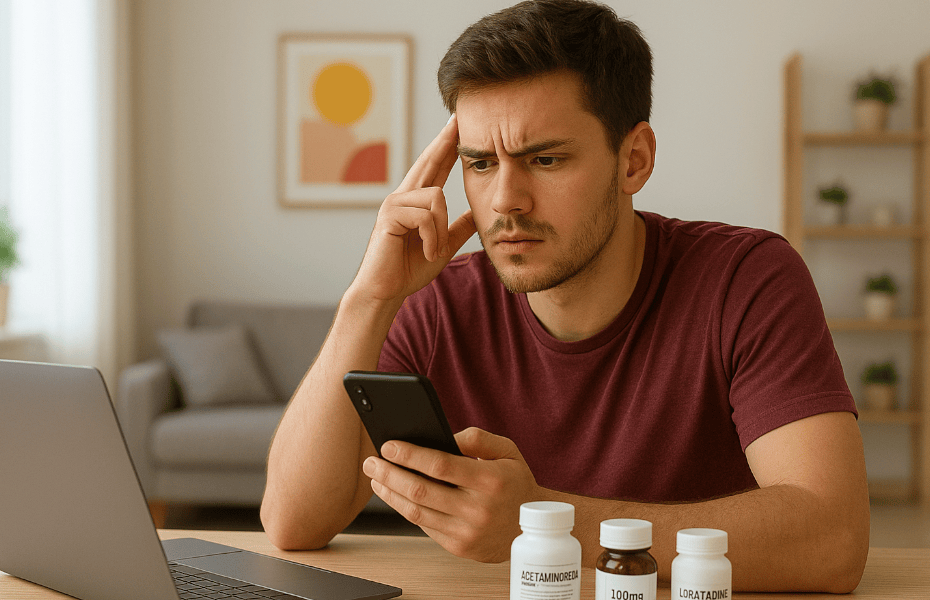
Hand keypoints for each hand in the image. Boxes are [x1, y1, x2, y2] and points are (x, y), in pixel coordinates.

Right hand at [352, 114, 476, 305]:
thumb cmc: (408, 270)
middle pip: (429, 161)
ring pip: (437, 198)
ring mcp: (394, 204)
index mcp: (415, 202)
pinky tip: (426, 251)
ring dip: (440, 231)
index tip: (458, 125)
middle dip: (445, 141)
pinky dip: (432, 238)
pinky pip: (426, 216)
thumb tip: (478, 211)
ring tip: (432, 250)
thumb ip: (458, 228)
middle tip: (458, 118)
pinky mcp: (390, 215)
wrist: (385, 291)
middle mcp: (402, 196)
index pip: (434, 167)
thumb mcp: (442, 246)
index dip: (446, 146)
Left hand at [362, 427, 539, 562]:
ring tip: (376, 478)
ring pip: (416, 512)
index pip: (439, 466)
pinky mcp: (459, 547)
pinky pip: (424, 526)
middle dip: (389, 474)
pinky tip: (395, 495)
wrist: (531, 527)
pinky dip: (404, 509)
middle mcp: (478, 509)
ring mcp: (467, 532)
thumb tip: (444, 436)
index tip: (388, 446)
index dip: (409, 455)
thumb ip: (477, 438)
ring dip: (390, 493)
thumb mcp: (507, 451)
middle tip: (371, 462)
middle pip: (420, 491)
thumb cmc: (515, 483)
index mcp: (490, 480)